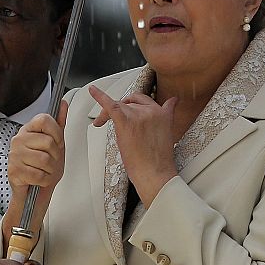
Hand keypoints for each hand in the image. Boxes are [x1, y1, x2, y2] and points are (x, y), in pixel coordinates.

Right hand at [3, 99, 67, 243]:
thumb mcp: (56, 144)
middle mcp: (19, 140)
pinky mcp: (14, 171)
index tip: (57, 142)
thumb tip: (62, 104)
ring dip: (50, 170)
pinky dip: (44, 180)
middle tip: (50, 162)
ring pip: (45, 159)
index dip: (56, 133)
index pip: (44, 119)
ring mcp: (14, 155)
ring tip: (45, 171)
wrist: (34, 191)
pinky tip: (39, 179)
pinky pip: (39, 174)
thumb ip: (59, 123)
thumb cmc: (44, 167)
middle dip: (55, 156)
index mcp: (28, 130)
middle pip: (48, 142)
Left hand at [89, 84, 177, 207]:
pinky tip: (92, 91)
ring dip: (108, 112)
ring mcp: (139, 115)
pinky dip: (100, 96)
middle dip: (120, 108)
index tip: (129, 106)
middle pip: (130, 102)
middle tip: (110, 119)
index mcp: (162, 114)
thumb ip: (166, 117)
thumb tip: (171, 104)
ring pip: (120, 105)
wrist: (155, 173)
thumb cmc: (159, 161)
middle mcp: (151, 111)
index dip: (134, 104)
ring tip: (100, 122)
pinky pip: (110, 105)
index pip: (145, 100)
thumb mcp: (168, 134)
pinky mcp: (126, 122)